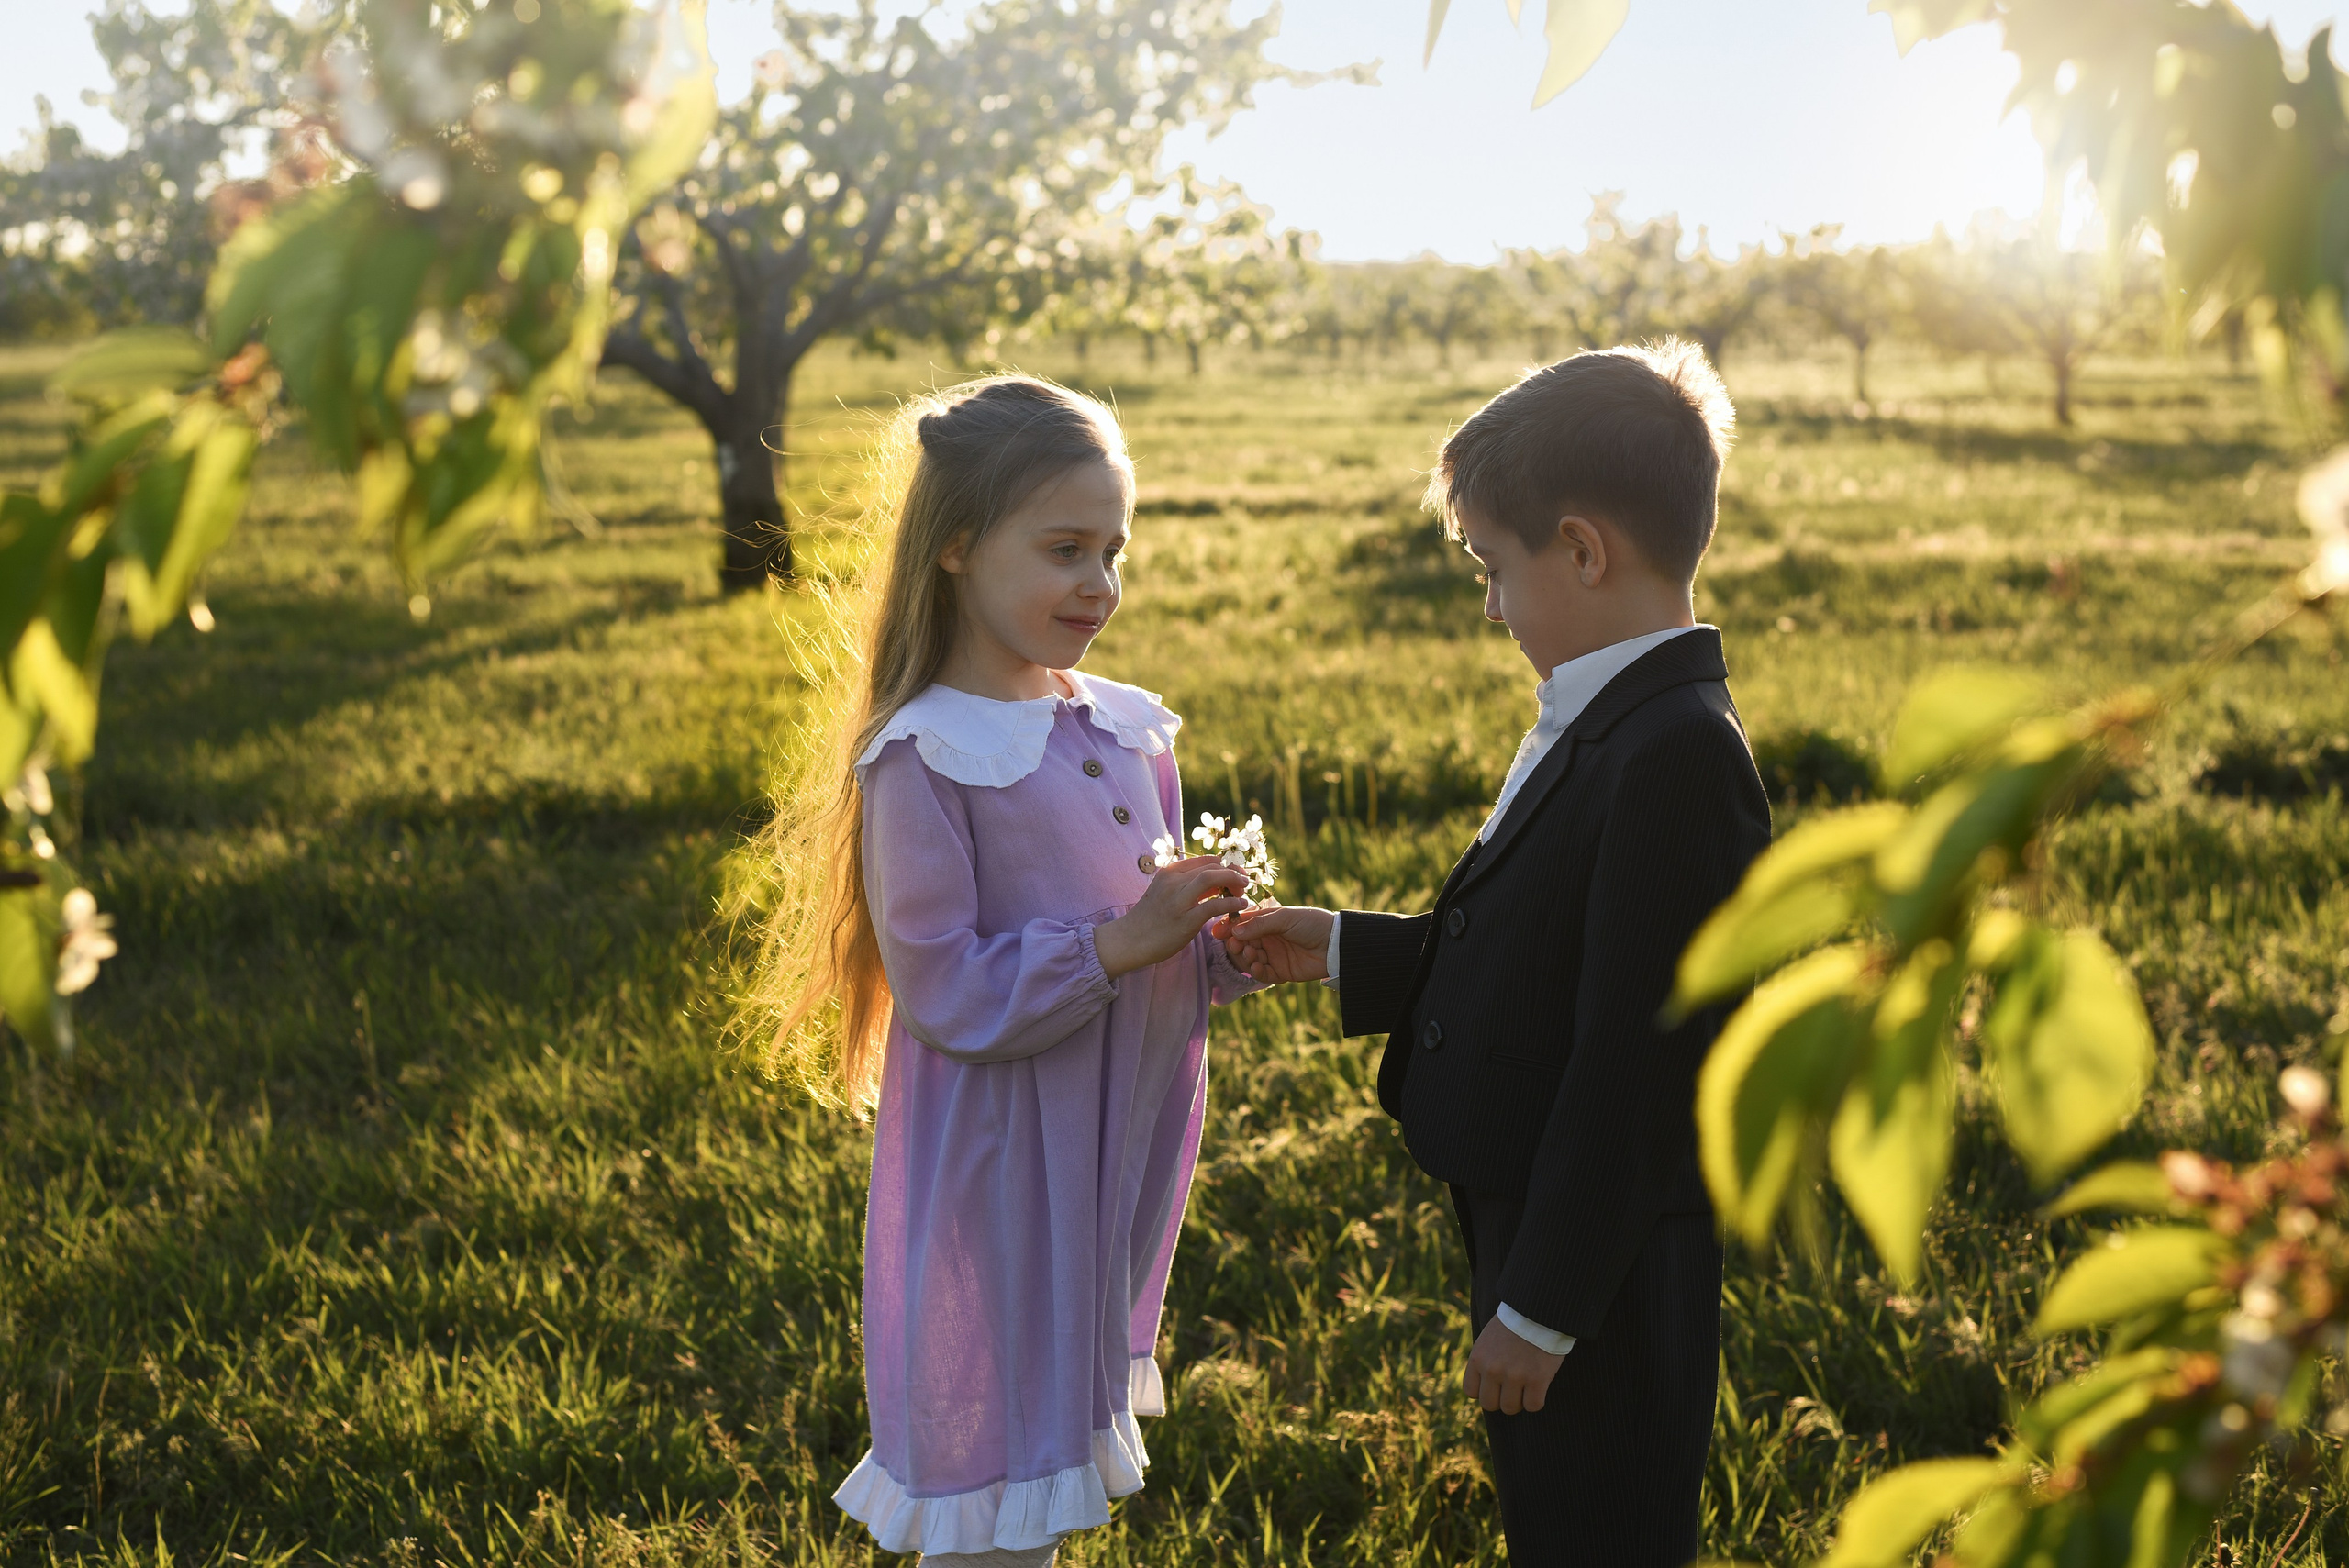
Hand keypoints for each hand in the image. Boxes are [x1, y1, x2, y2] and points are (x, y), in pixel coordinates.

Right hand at [1094, 857, 1250, 978]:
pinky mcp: (1185, 920)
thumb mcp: (1165, 893)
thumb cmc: (1149, 918)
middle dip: (1233, 873)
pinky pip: (1214, 905)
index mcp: (1169, 872)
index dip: (1225, 865)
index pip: (1205, 860)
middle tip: (1245, 883)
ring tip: (1245, 891)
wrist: (1128, 940)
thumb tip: (1215, 882)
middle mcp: (1173, 881)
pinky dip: (1231, 903)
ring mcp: (1178, 900)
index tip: (1236, 875)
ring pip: (1213, 878)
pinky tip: (1240, 906)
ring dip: (1234, 882)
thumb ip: (1187, 885)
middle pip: (1212, 867)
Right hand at [1221, 902, 1334, 983]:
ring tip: (1252, 953)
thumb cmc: (1312, 923)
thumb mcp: (1284, 918)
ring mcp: (1273, 955)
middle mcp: (1268, 938)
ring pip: (1250, 959)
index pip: (1242, 924)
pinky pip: (1263, 974)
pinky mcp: (1281, 972)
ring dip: (1246, 958)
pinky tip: (1257, 966)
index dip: (1229, 928)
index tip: (1217, 931)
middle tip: (1236, 945)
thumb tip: (1235, 931)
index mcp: (1267, 921)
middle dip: (1236, 944)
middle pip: (1242, 943)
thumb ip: (1259, 924)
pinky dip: (1257, 971)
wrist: (1335, 944)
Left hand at [1463, 1316, 1565, 1414]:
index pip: (1471, 1392)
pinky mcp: (1537, 1380)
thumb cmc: (1515, 1322)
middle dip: (1501, 1399)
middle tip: (1513, 1388)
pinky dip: (1536, 1401)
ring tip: (1526, 1387)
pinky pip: (1533, 1406)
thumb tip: (1485, 1385)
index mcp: (1478, 1358)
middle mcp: (1492, 1370)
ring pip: (1510, 1408)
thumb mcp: (1489, 1339)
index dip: (1484, 1391)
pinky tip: (1539, 1387)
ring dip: (1519, 1401)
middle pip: (1490, 1404)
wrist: (1539, 1309)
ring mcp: (1514, 1376)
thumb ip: (1484, 1360)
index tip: (1495, 1385)